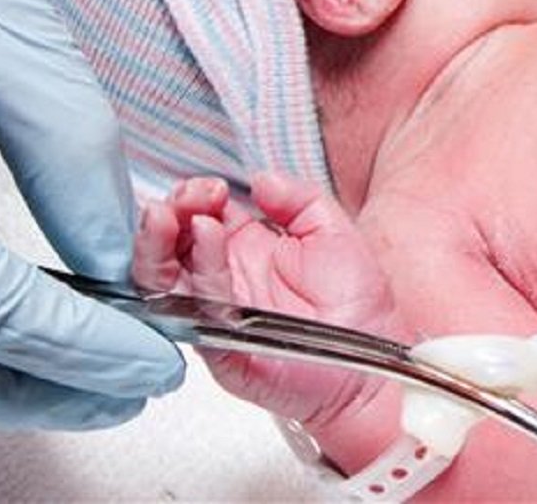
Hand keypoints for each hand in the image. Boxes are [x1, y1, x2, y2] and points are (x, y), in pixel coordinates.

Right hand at [133, 173, 403, 426]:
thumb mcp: (332, 229)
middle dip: (166, 215)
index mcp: (241, 247)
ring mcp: (216, 316)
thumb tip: (259, 178)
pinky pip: (196, 318)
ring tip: (172, 218)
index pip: (194, 215)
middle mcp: (221, 280)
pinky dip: (198, 281)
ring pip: (162, 283)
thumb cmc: (357, 303)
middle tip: (188, 200)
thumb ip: (298, 198)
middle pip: (166, 247)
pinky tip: (208, 248)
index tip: (213, 187)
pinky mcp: (223, 350)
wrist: (377, 358)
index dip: (192, 196)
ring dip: (160, 247)